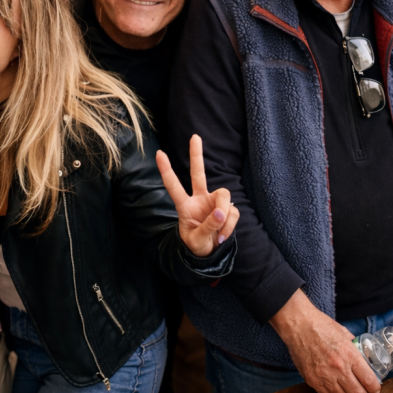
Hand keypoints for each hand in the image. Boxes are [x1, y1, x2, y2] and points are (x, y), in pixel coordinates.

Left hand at [156, 135, 238, 257]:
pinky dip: (230, 225)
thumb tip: (221, 212)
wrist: (210, 256)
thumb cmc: (196, 246)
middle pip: (198, 174)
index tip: (159, 154)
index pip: (174, 186)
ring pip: (224, 197)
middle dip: (196, 155)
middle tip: (195, 136)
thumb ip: (208, 227)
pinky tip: (223, 236)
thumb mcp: (196, 241)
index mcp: (185, 207)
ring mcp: (214, 204)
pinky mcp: (227, 210)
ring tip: (219, 234)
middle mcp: (199, 200)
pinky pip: (233, 212)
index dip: (167, 171)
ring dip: (224, 216)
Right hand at [270, 289, 381, 392]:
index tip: (375, 388)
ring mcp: (324, 375)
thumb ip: (354, 346)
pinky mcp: (311, 379)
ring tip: (348, 389)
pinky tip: (333, 386)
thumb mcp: (344, 333)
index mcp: (349, 354)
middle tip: (364, 392)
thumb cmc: (320, 325)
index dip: (375, 388)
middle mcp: (338, 368)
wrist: (298, 325)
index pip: (368, 380)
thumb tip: (362, 354)